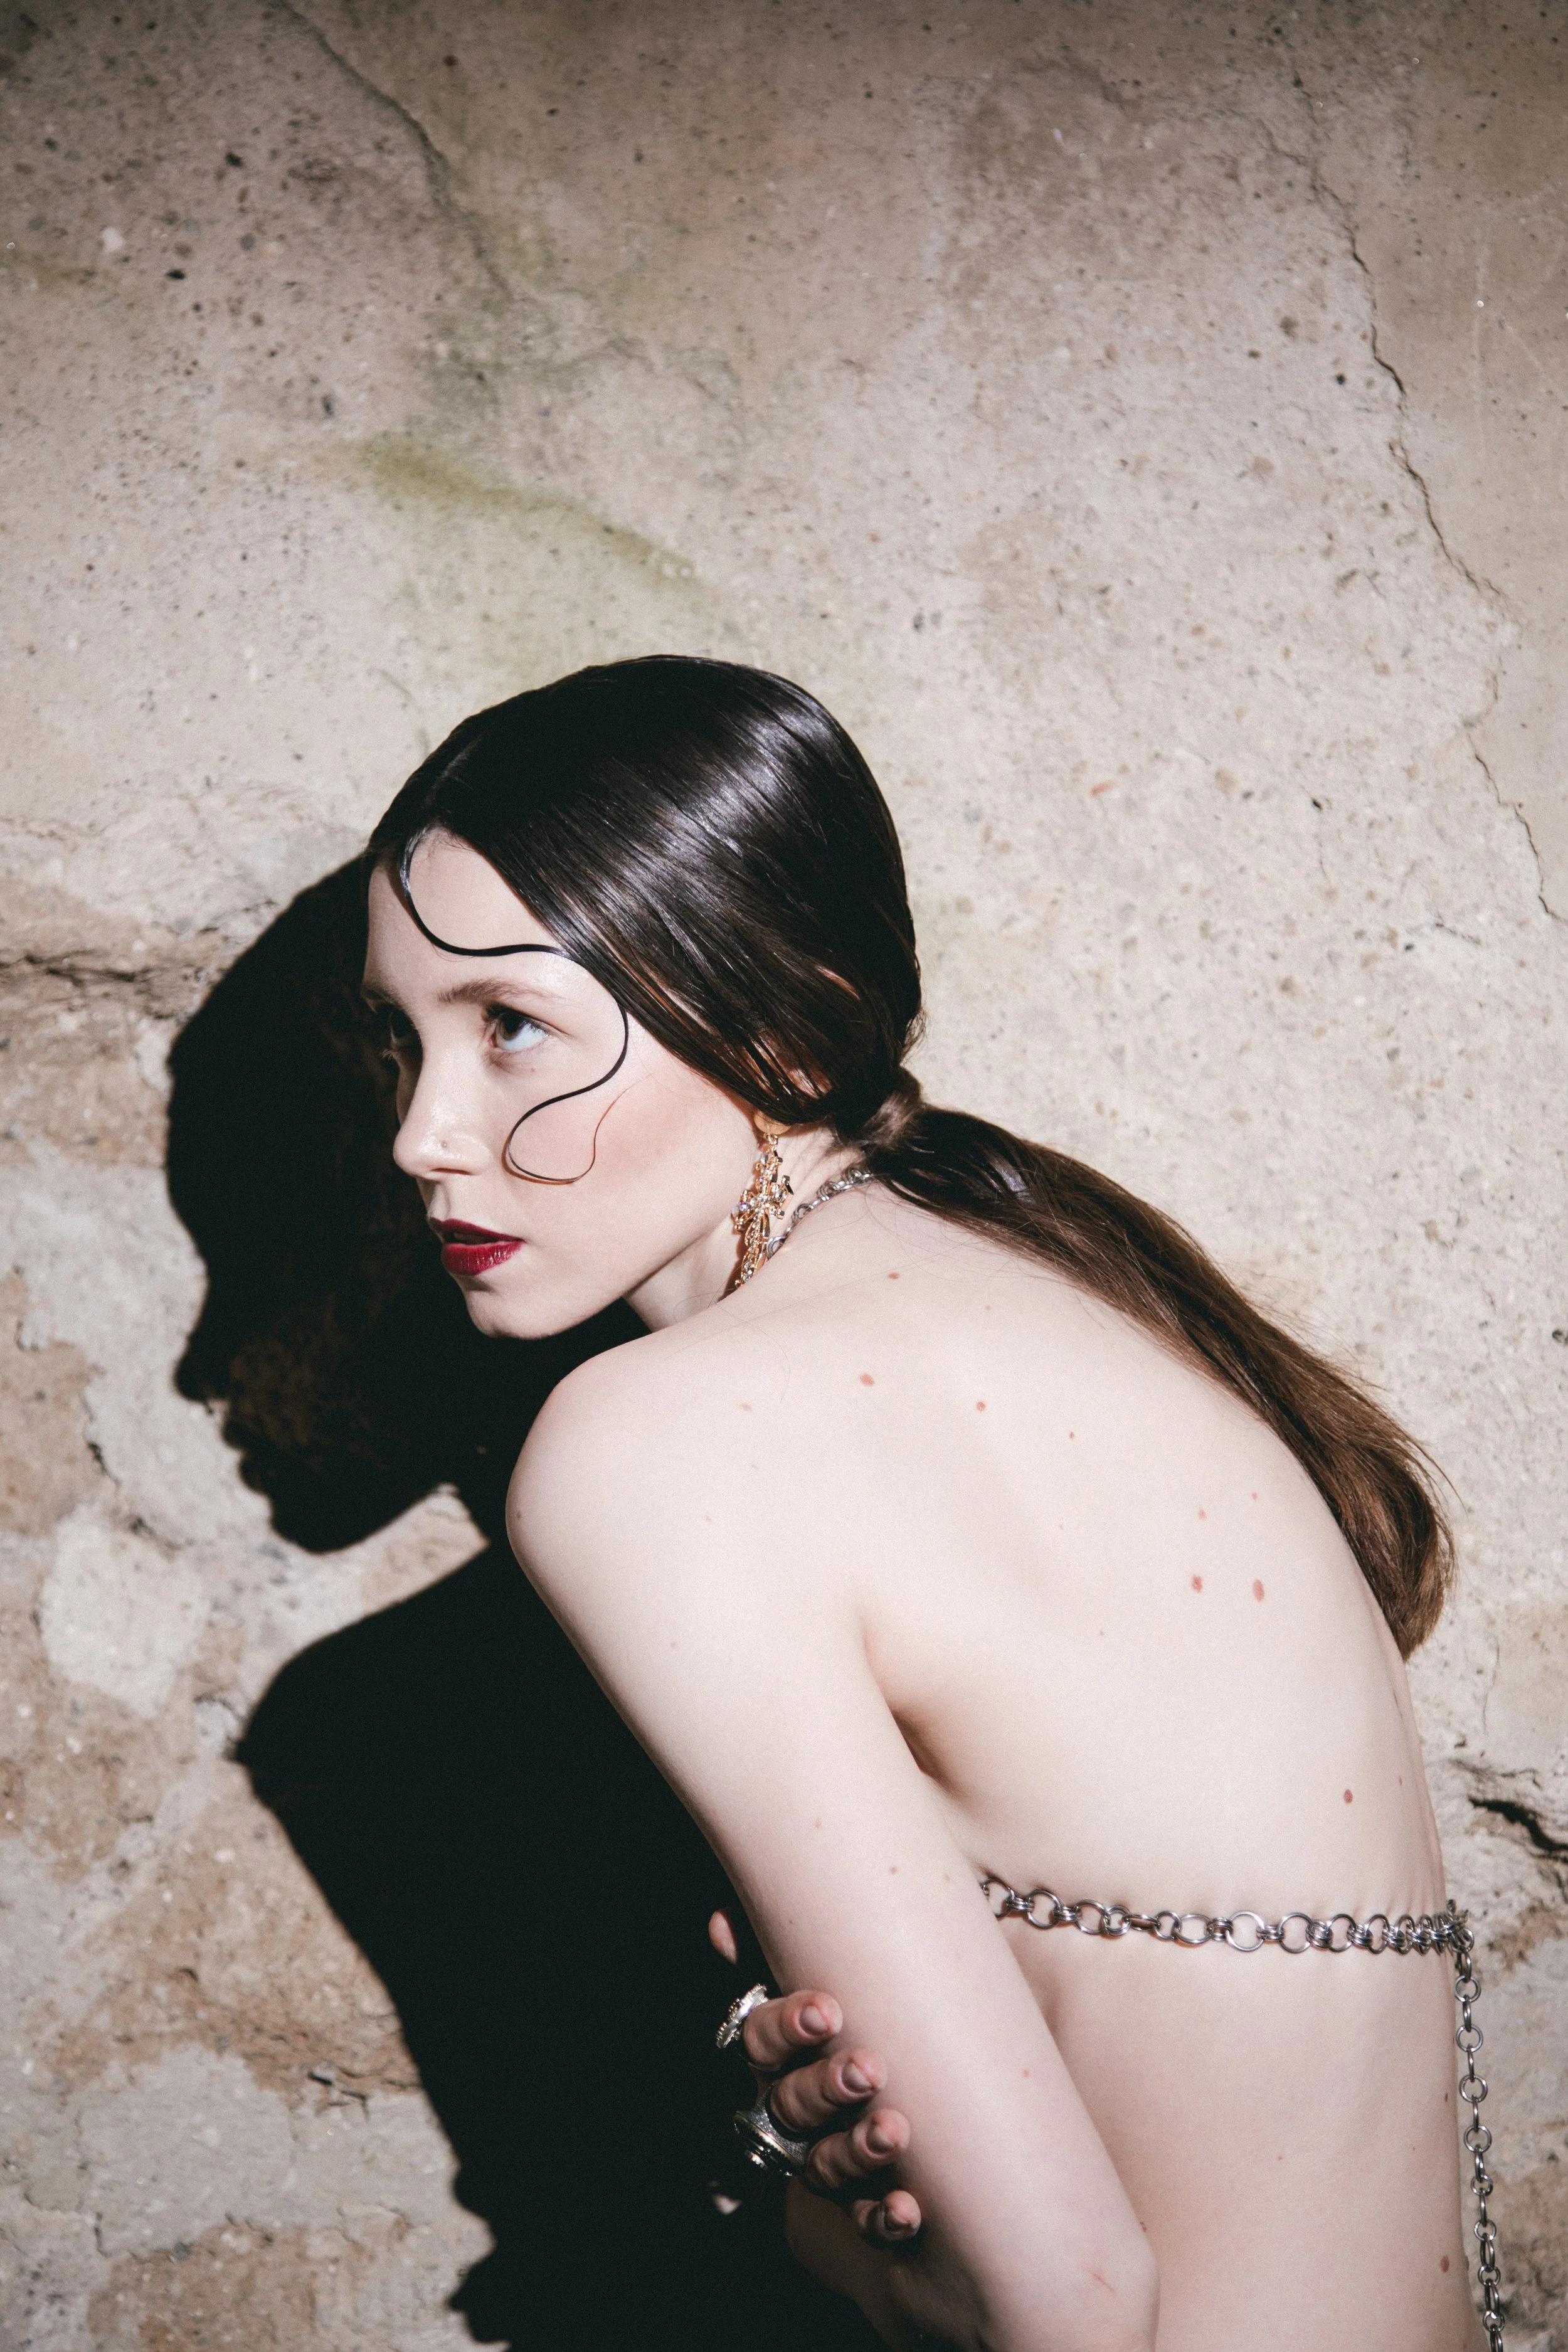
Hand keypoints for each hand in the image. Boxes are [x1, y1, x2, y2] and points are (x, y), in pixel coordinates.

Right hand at [711, 1908, 921, 2245]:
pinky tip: (909, 2209)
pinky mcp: (860, 2207)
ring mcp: (823, 2161)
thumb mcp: (820, 1989)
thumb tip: (723, 1919)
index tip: (827, 2009)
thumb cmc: (859, 2021)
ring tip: (896, 2132)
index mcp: (780, 2057)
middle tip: (870, 2068)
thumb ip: (774, 1953)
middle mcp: (792, 2113)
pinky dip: (883, 2218)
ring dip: (857, 2150)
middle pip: (792, 2103)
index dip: (787, 2026)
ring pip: (825, 2164)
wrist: (910, 2102)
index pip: (763, 2041)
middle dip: (828, 2086)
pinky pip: (865, 2221)